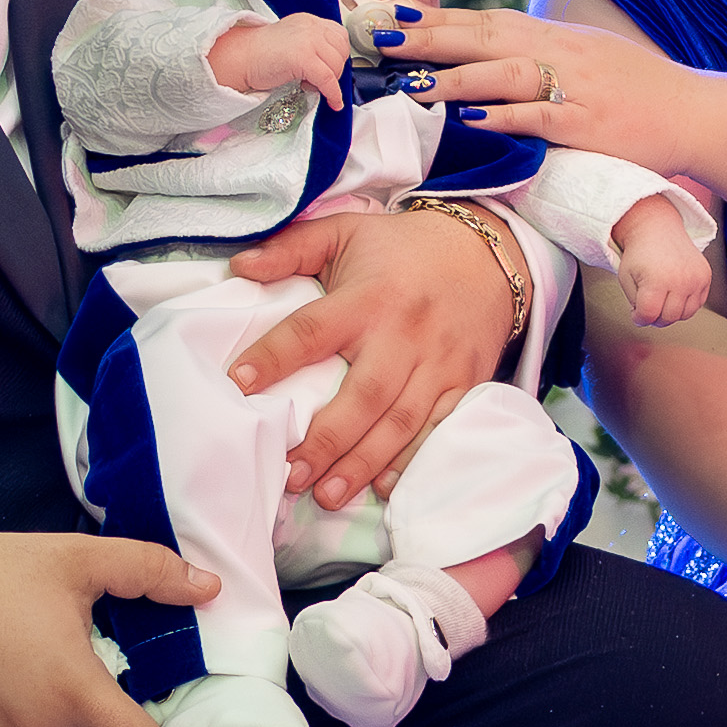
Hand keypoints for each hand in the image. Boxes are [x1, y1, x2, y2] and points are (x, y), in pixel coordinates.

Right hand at [209, 12, 354, 104]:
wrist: (239, 58)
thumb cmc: (259, 55)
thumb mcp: (291, 41)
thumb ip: (310, 46)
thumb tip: (330, 65)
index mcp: (308, 21)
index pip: (339, 35)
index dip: (338, 55)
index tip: (331, 67)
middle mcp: (311, 27)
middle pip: (341, 51)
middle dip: (335, 69)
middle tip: (318, 79)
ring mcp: (308, 41)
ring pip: (336, 66)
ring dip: (330, 82)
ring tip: (310, 85)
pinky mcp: (303, 58)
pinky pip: (328, 80)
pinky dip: (333, 94)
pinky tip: (332, 102)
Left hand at [230, 204, 521, 509]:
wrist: (487, 254)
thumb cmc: (401, 248)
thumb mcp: (345, 232)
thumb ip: (291, 249)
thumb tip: (239, 266)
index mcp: (368, 296)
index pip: (312, 330)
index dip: (275, 357)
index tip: (239, 385)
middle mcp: (404, 333)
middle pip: (364, 394)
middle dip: (327, 440)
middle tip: (291, 475)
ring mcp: (439, 362)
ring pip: (400, 421)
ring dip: (363, 463)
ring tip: (326, 495)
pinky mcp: (465, 382)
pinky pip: (439, 428)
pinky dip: (413, 460)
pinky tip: (385, 487)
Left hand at [391, 5, 726, 172]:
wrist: (698, 113)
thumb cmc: (639, 91)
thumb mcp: (587, 58)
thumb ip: (541, 54)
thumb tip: (489, 52)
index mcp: (557, 37)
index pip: (487, 21)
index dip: (439, 18)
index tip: (394, 15)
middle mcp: (563, 54)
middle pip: (486, 37)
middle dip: (430, 38)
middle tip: (380, 37)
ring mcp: (577, 88)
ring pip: (507, 74)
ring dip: (456, 78)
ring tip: (409, 84)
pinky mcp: (591, 125)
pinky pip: (541, 118)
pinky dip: (505, 118)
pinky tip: (470, 121)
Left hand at [609, 196, 715, 329]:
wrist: (658, 228)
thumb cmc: (639, 253)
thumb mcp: (625, 277)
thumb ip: (635, 302)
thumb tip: (648, 319)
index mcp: (657, 280)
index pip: (649, 315)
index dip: (639, 318)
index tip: (635, 313)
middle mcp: (680, 280)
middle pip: (668, 318)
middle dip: (655, 318)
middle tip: (649, 307)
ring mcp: (696, 278)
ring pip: (685, 314)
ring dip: (671, 313)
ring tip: (661, 300)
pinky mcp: (705, 276)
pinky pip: (698, 304)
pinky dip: (685, 304)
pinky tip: (674, 293)